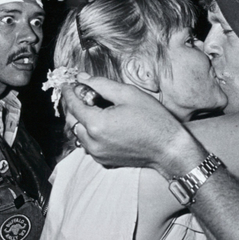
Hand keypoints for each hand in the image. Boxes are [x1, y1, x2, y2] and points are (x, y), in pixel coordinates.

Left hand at [62, 74, 202, 175]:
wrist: (168, 149)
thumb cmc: (153, 120)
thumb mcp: (129, 94)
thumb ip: (101, 85)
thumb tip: (82, 78)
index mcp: (97, 124)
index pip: (73, 105)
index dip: (70, 92)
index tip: (69, 83)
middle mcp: (93, 142)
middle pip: (73, 120)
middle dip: (77, 106)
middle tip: (90, 95)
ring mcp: (98, 154)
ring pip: (80, 133)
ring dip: (84, 120)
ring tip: (100, 110)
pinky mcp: (104, 161)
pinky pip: (89, 144)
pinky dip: (92, 133)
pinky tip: (108, 125)